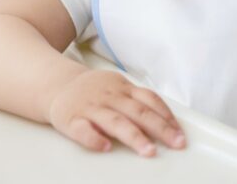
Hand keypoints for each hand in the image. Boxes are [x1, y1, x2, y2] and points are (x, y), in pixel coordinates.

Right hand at [45, 69, 186, 156]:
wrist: (56, 85)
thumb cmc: (93, 91)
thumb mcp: (117, 87)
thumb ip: (138, 101)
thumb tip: (167, 121)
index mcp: (122, 88)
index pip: (149, 100)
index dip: (166, 116)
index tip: (180, 134)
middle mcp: (109, 96)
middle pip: (138, 112)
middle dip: (159, 129)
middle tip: (176, 144)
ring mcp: (90, 107)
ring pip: (114, 121)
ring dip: (133, 136)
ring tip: (148, 151)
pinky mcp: (71, 119)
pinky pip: (82, 130)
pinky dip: (94, 138)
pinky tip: (105, 147)